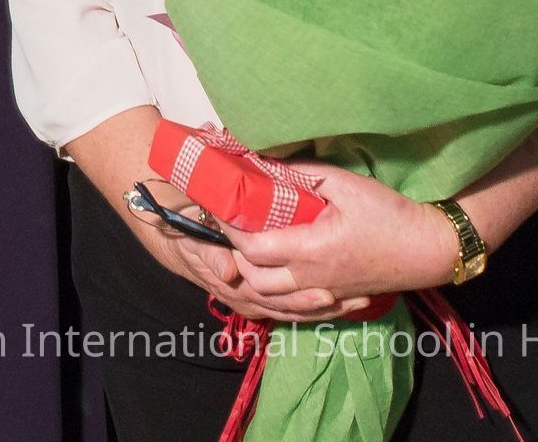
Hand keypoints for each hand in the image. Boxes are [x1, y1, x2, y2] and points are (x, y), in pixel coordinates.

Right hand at [122, 181, 350, 322]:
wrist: (180, 237)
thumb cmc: (190, 228)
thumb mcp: (193, 234)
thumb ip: (209, 250)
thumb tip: (229, 272)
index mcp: (232, 281)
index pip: (271, 296)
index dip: (301, 298)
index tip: (328, 293)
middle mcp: (246, 296)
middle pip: (289, 308)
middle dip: (323, 306)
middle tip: (355, 299)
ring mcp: (254, 299)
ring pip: (293, 311)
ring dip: (326, 310)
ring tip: (357, 303)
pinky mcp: (262, 295)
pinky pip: (291, 307)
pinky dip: (316, 306)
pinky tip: (343, 301)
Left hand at [222, 163, 457, 307]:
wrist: (430, 249)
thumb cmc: (389, 214)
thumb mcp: (345, 183)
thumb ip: (302, 173)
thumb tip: (266, 159)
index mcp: (310, 249)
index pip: (253, 249)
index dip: (230, 231)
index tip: (219, 210)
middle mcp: (312, 278)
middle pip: (256, 281)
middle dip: (235, 258)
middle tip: (231, 232)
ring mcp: (325, 293)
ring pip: (274, 300)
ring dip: (254, 280)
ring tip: (247, 253)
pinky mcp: (337, 299)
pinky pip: (297, 308)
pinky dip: (279, 298)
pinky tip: (276, 278)